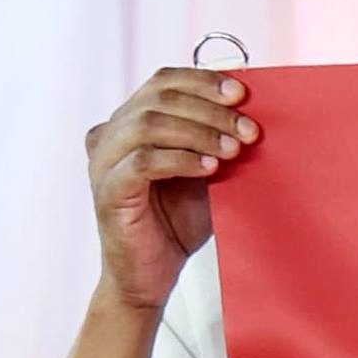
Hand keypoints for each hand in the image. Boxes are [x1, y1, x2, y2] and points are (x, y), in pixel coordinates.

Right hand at [87, 68, 259, 312]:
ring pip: (149, 125)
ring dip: (199, 132)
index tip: (242, 93)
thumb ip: (217, 140)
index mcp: (129, 121)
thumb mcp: (206, 172)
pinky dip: (181, 160)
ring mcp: (103, 162)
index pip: (163, 81)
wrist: (152, 276)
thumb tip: (254, 112)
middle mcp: (109, 134)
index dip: (202, 81)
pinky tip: (210, 169)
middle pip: (159, 98)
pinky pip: (143, 162)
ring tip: (234, 150)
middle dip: (210, 110)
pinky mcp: (108, 191)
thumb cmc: (180, 222)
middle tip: (249, 130)